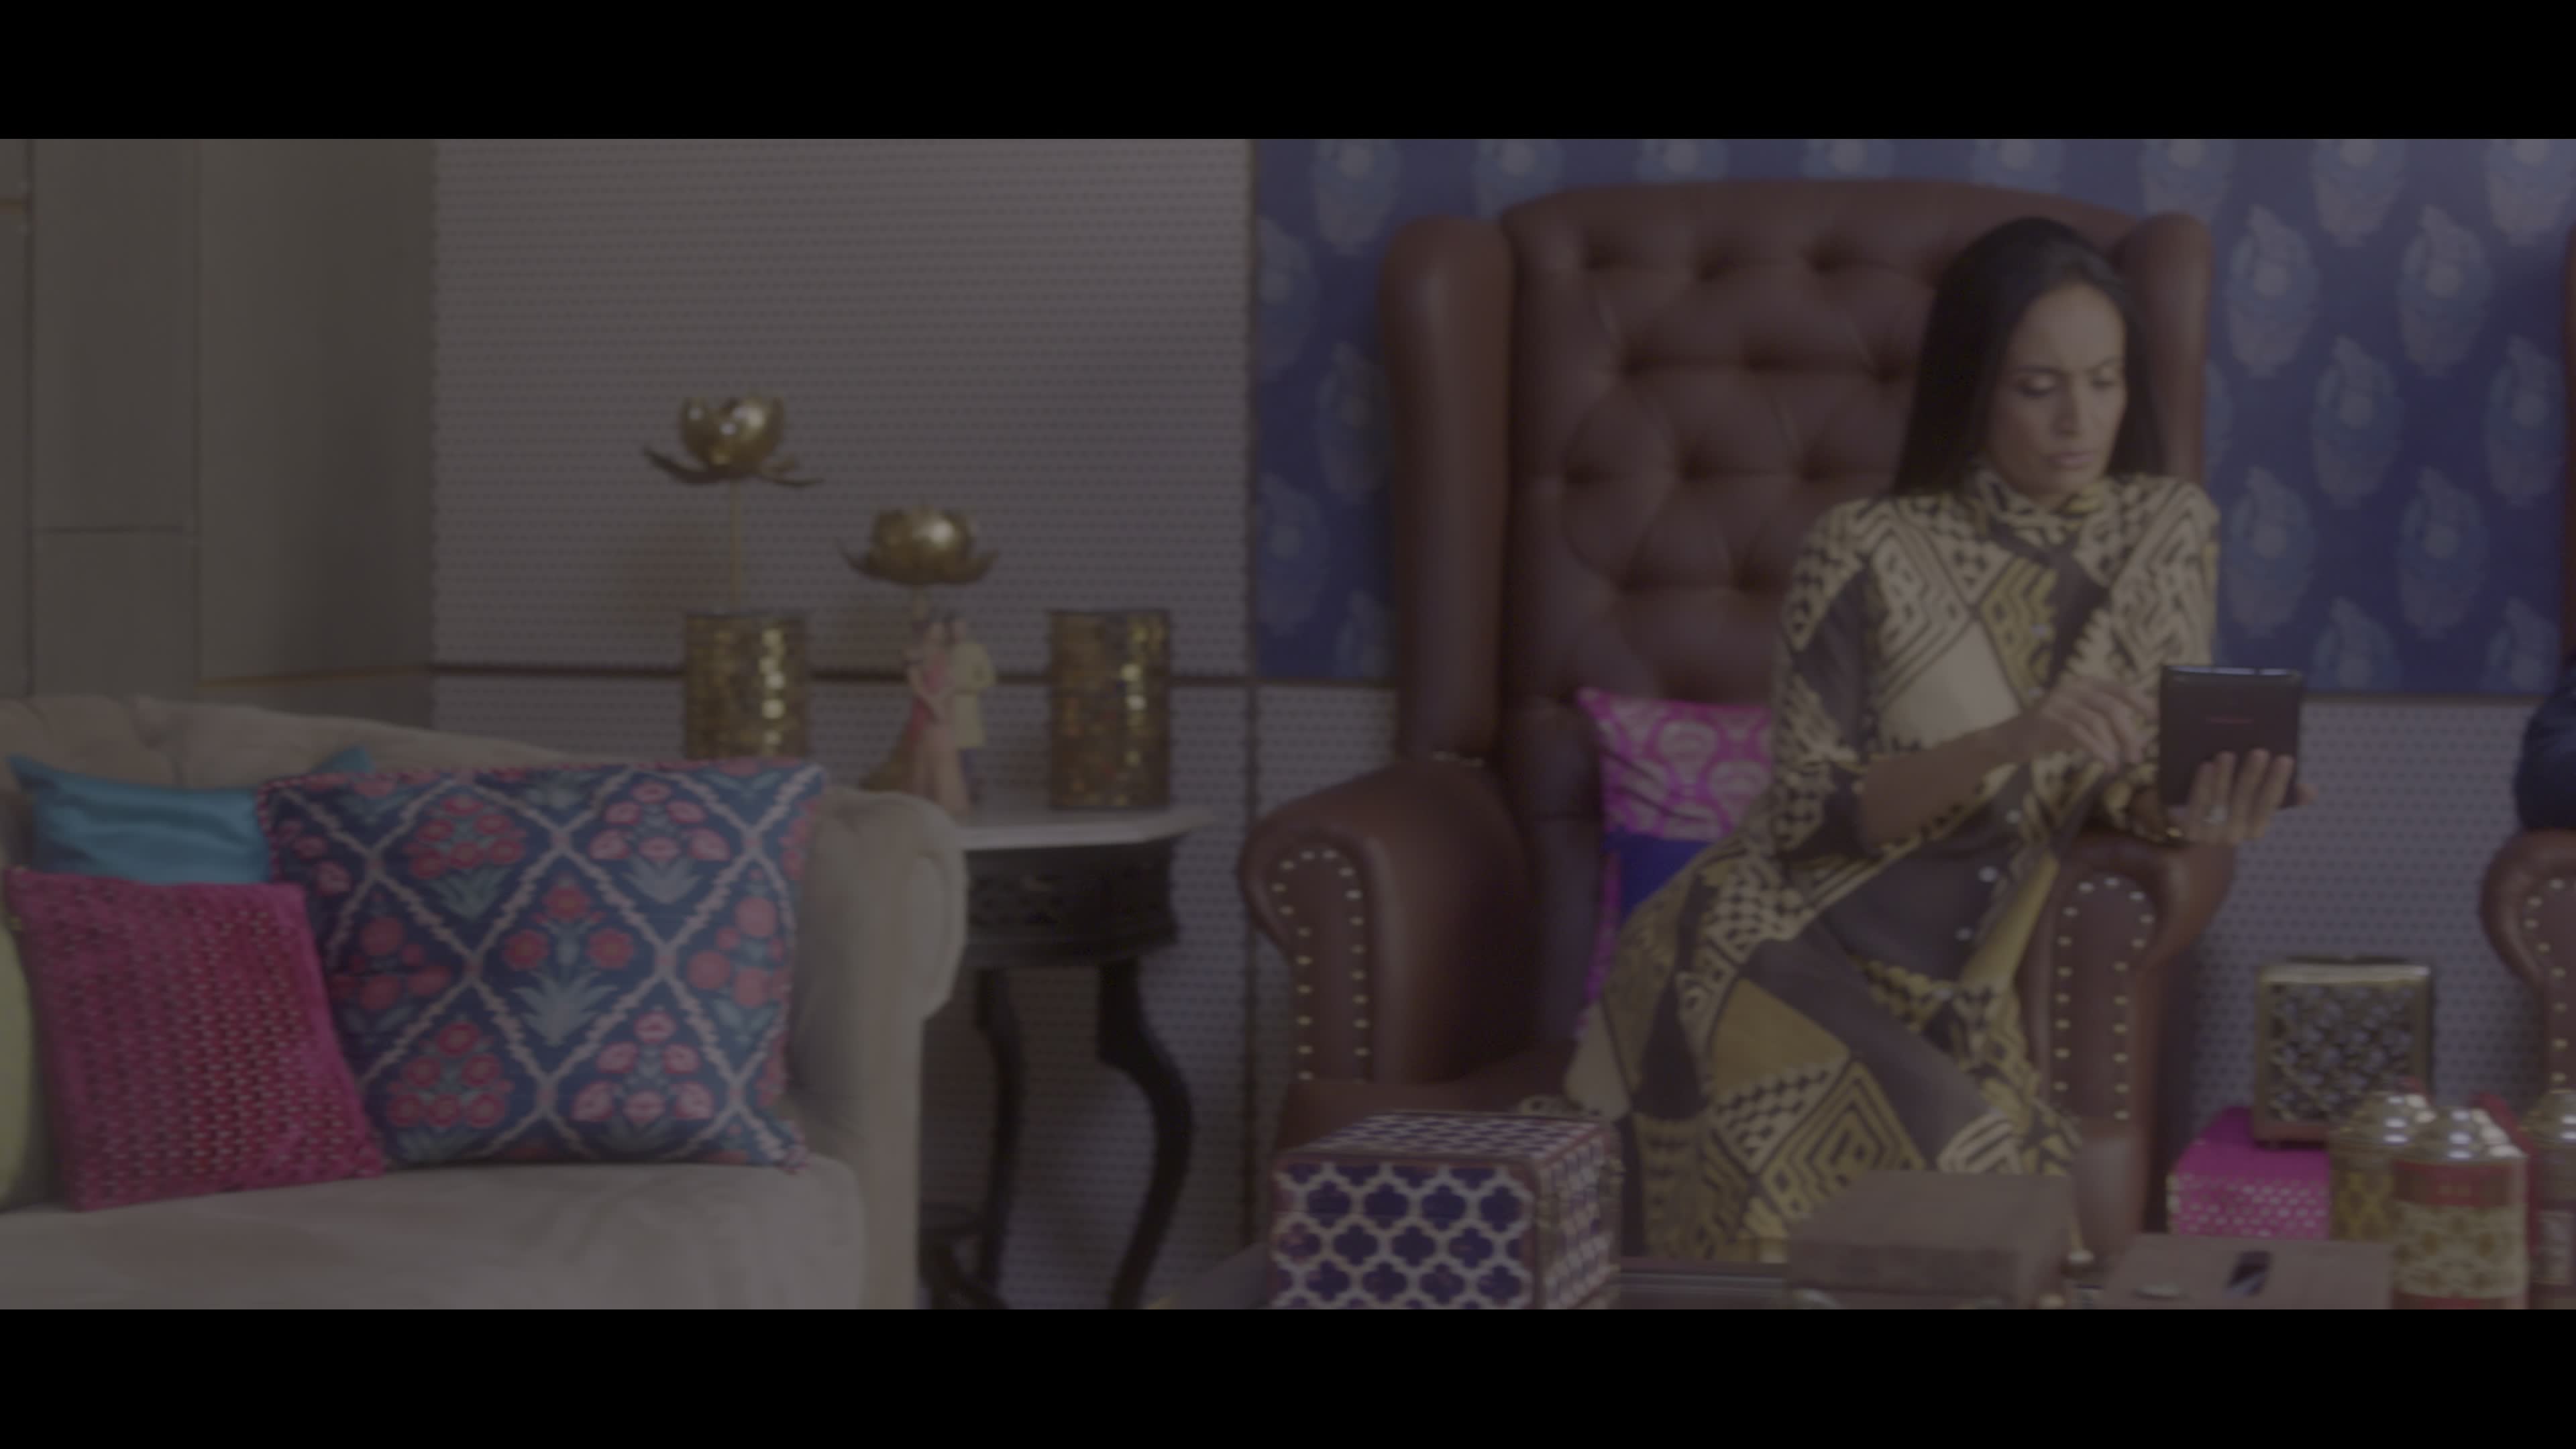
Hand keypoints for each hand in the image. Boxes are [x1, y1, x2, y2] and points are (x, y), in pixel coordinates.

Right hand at [1992, 675, 2155, 770]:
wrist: (2009, 739)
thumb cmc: (2050, 732)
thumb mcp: (2083, 725)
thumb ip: (2110, 727)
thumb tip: (2145, 739)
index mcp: (2085, 684)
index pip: (2121, 689)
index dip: (2142, 703)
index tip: (2159, 720)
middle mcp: (2073, 687)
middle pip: (2111, 707)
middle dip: (2129, 733)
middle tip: (2138, 755)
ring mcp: (2058, 701)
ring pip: (2096, 720)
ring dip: (2113, 745)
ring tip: (2121, 764)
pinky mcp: (2047, 718)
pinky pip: (2079, 733)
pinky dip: (2096, 750)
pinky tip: (2105, 764)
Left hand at [2156, 750, 2319, 844]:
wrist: (2184, 818)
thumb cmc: (2224, 801)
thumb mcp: (2250, 796)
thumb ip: (2279, 793)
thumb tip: (2311, 791)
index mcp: (2255, 829)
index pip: (2270, 804)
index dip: (2278, 781)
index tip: (2286, 758)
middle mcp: (2235, 836)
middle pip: (2245, 803)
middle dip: (2253, 776)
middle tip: (2259, 751)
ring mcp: (2210, 836)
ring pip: (2220, 804)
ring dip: (2225, 778)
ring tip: (2227, 754)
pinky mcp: (2188, 831)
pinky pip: (2196, 807)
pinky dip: (2203, 786)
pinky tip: (2206, 766)